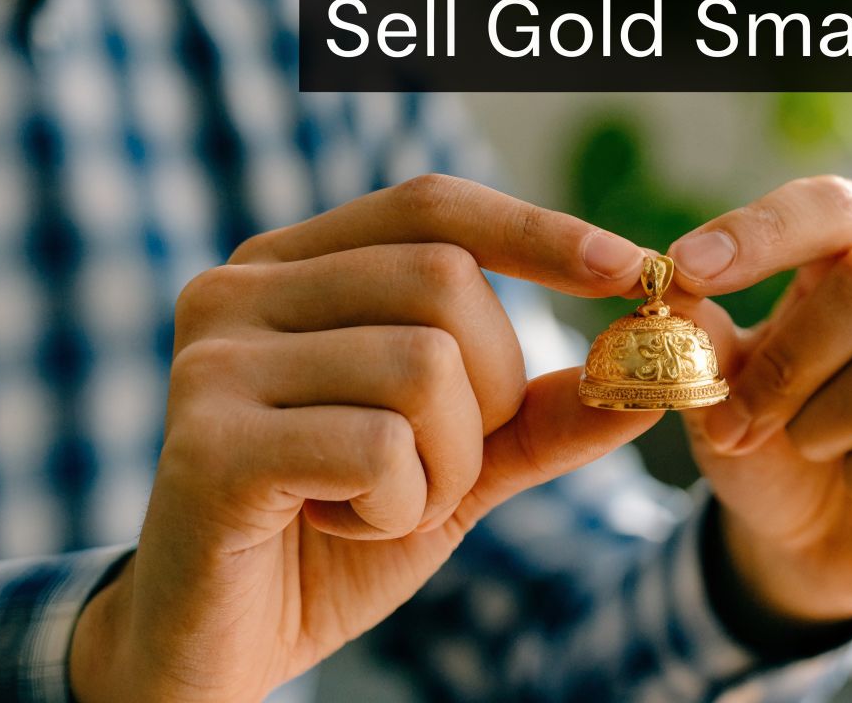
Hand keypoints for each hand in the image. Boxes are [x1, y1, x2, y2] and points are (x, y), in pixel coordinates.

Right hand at [69, 175, 660, 701]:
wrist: (218, 644)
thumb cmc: (332, 538)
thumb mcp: (456, 467)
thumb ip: (537, 417)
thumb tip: (642, 377)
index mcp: (291, 269)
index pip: (432, 207)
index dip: (537, 229)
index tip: (629, 267)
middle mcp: (240, 290)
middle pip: (447, 282)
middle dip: (490, 392)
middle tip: (436, 465)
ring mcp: (215, 360)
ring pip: (426, 366)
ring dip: (446, 466)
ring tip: (379, 504)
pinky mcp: (209, 442)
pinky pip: (380, 447)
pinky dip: (398, 506)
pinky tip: (338, 525)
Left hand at [666, 176, 851, 621]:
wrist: (816, 539)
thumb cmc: (777, 437)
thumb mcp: (724, 382)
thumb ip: (702, 329)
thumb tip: (674, 283)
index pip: (838, 206)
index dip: (760, 232)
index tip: (684, 267)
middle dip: (786, 360)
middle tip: (736, 418)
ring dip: (822, 425)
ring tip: (812, 447)